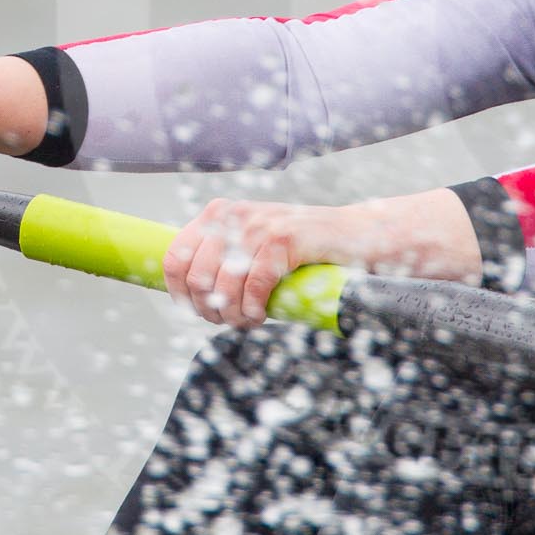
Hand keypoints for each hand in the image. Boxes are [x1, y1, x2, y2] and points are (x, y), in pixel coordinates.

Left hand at [164, 189, 485, 327]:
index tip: (199, 312)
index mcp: (219, 214)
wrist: (361, 236)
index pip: (173, 257)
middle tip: (231, 321)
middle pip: (195, 278)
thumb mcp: (254, 246)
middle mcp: (234, 214)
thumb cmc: (305, 249)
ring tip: (250, 321)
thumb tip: (187, 294)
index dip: (180, 294)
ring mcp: (260, 223)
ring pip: (222, 285)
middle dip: (208, 310)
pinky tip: (265, 315)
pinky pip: (255, 285)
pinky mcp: (286, 237)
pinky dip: (255, 309)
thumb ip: (223, 259)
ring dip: (232, 315)